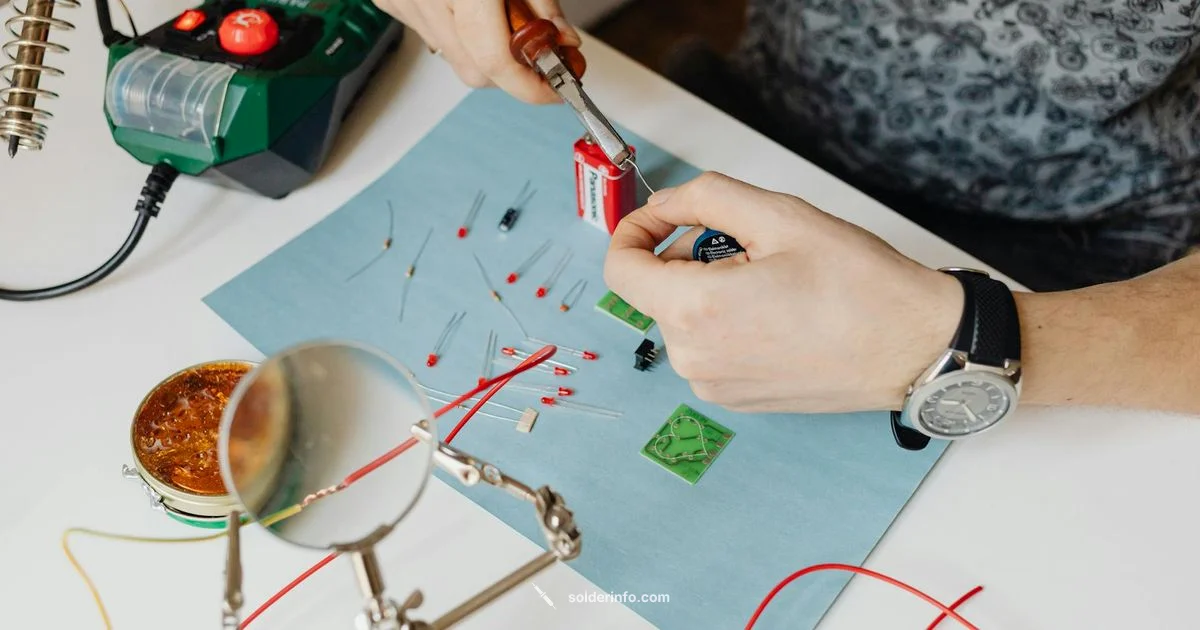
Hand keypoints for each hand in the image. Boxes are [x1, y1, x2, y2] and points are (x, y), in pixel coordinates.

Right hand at [372, 0, 580, 103]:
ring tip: (498, 8)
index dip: (531, 85)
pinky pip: (430, 32)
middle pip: (475, 71)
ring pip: (452, 56)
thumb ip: (541, 1)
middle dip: (511, 69)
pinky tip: (468, 3)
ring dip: (483, 47)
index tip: (555, 87)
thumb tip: (560, 39)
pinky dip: (456, 27)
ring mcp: (402, 0)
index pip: (495, 62)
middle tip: (540, 46)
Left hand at [603, 172, 964, 413]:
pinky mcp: (736, 398)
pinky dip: (727, 318)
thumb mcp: (779, 216)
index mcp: (696, 312)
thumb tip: (665, 203)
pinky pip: (708, 344)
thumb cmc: (860, 286)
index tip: (660, 215)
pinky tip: (777, 310)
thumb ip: (706, 198)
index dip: (634, 230)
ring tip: (774, 279)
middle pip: (657, 290)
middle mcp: (695, 359)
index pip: (620, 269)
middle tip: (752, 243)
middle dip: (689, 254)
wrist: (914, 347)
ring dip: (711, 286)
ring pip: (683, 316)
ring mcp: (714, 385)